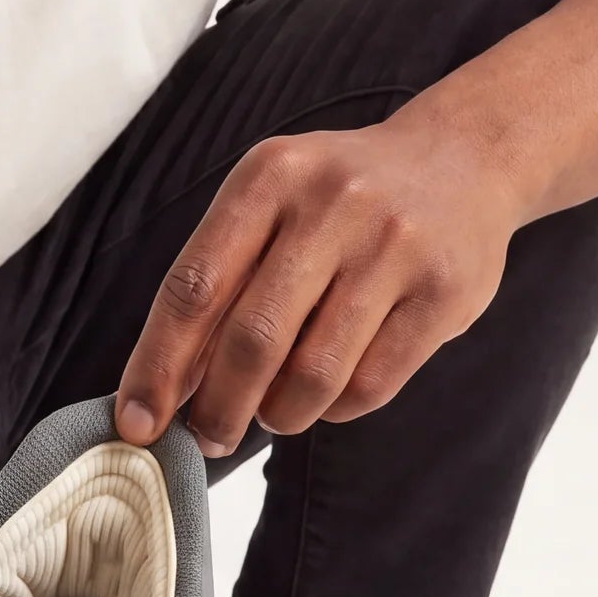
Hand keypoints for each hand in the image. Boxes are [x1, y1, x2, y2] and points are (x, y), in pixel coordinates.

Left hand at [113, 116, 521, 455]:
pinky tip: (327, 397)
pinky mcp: (445, 292)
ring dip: (279, 414)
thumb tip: (164, 384)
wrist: (462, 158)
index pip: (194, 286)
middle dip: (218, 407)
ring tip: (273, 413)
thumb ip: (220, 281)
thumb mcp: (271, 203)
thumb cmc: (338, 198)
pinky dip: (334, 409)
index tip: (135, 422)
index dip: (157, 364)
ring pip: (314, 374)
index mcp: (269, 177)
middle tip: (207, 438)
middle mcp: (331, 204)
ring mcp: (393, 247)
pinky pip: (371, 384)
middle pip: (253, 338)